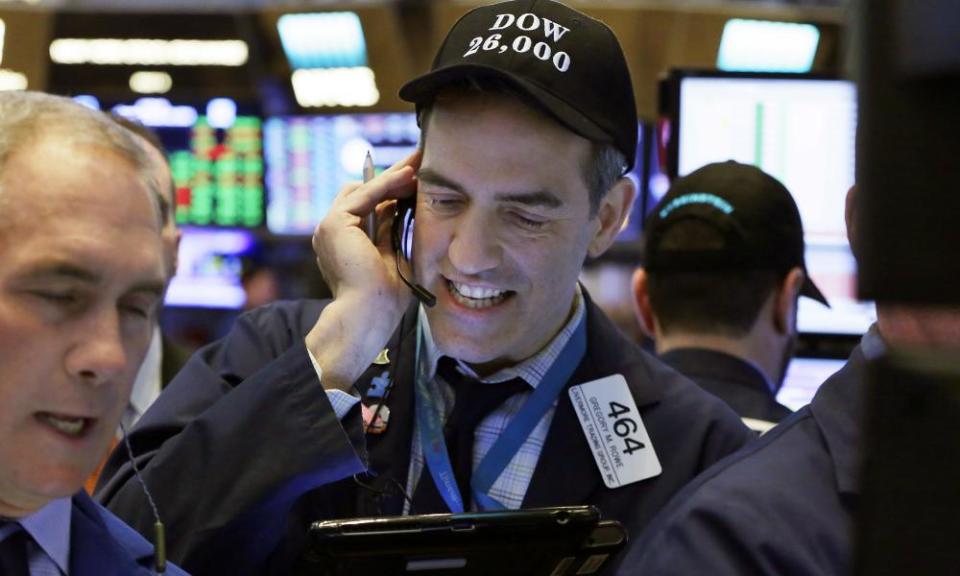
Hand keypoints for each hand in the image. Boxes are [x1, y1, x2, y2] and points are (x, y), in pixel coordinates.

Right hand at [306, 150, 420, 390]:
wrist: (368, 316)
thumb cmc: (386, 299)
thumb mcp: (395, 256)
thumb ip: (394, 230)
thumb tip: (406, 203)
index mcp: (346, 243)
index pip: (370, 206)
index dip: (394, 191)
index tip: (419, 177)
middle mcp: (333, 233)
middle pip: (365, 192)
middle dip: (394, 176)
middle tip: (422, 160)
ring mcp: (330, 227)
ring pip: (363, 189)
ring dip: (393, 176)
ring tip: (420, 164)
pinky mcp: (334, 223)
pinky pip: (364, 194)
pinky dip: (387, 183)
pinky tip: (408, 175)